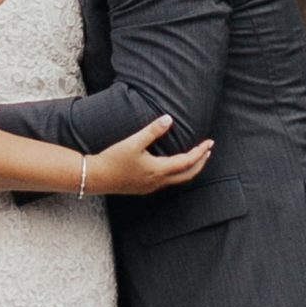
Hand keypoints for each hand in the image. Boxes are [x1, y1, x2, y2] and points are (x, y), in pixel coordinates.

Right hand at [88, 114, 214, 195]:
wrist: (95, 177)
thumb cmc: (113, 159)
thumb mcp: (133, 142)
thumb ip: (152, 131)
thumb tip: (169, 119)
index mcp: (158, 170)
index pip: (187, 162)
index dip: (200, 152)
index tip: (210, 143)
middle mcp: (158, 181)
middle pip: (187, 175)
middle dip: (200, 162)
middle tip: (208, 150)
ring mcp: (151, 186)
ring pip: (178, 180)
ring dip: (189, 168)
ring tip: (196, 157)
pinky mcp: (143, 187)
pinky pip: (167, 182)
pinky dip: (177, 173)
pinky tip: (173, 166)